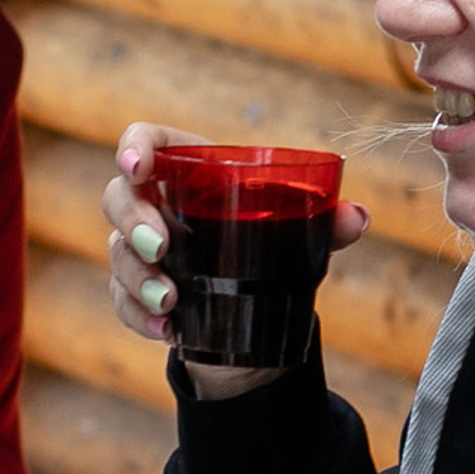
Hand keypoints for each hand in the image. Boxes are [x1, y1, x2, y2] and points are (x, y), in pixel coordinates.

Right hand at [103, 121, 370, 401]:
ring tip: (171, 301)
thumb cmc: (269, 239)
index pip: (148, 142)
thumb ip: (325, 221)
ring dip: (138, 278)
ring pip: (117, 254)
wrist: (255, 301)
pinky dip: (141, 316)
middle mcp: (155, 204)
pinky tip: (167, 330)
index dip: (134, 147)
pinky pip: (123, 302)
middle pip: (118, 197)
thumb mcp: (298, 230)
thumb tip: (357, 218)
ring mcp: (138, 249)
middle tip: (159, 247)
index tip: (138, 168)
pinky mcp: (135, 292)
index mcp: (190, 171)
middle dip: (133, 221)